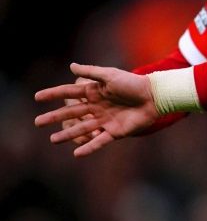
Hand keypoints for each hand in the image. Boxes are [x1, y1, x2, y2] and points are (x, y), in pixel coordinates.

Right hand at [34, 63, 158, 156]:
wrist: (154, 97)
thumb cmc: (134, 83)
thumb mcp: (111, 75)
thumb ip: (91, 72)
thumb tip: (71, 66)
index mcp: (94, 92)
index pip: (69, 93)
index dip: (53, 94)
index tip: (37, 97)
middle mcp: (96, 107)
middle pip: (71, 113)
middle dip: (54, 117)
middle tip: (38, 122)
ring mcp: (104, 120)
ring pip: (82, 128)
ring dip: (67, 135)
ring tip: (53, 140)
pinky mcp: (115, 131)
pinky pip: (99, 141)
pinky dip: (89, 147)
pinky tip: (76, 154)